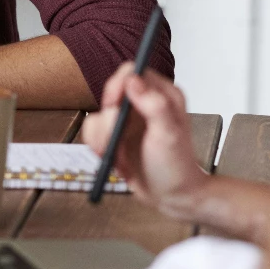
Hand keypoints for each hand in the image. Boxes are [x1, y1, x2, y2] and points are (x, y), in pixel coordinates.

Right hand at [80, 63, 208, 210]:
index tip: (113, 105)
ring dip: (101, 136)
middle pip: (111, 92)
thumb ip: (153, 104)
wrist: (171, 196)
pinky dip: (97, 145)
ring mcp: (129, 120)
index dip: (118, 85)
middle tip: (115, 137)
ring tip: (117, 155)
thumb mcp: (168, 135)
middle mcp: (144, 103)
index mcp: (162, 95)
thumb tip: (132, 79)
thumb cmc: (176, 167)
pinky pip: (93, 130)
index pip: (132, 72)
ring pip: (99, 113)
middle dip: (108, 118)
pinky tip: (113, 158)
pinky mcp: (116, 135)